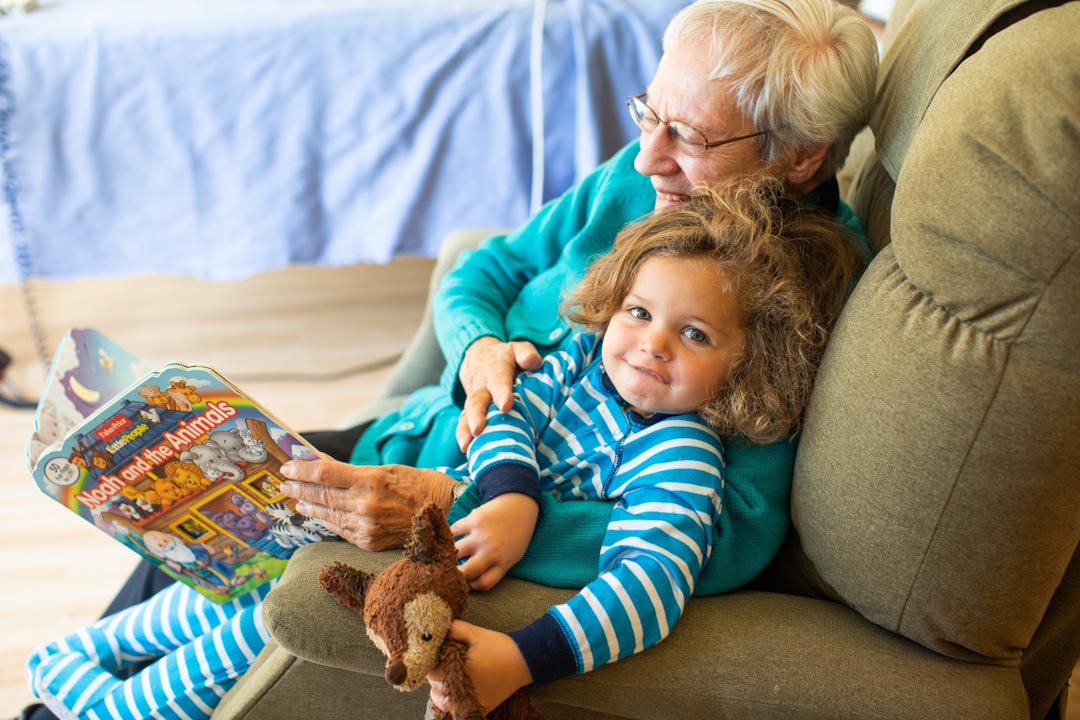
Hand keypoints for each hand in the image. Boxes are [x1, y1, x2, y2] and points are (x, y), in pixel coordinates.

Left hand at [279, 458, 455, 549]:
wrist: (444, 511)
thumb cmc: (416, 484)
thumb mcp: (385, 469)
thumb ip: (353, 473)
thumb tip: (323, 469)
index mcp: (370, 480)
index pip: (324, 474)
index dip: (302, 470)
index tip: (287, 467)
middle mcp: (365, 505)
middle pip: (321, 495)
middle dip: (299, 488)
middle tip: (284, 483)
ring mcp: (367, 526)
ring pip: (327, 515)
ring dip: (309, 507)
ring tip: (297, 500)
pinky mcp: (369, 542)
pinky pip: (340, 530)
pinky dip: (327, 521)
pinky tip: (318, 516)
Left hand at [428, 621, 531, 714]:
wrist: (522, 662)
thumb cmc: (499, 646)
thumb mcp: (476, 633)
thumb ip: (455, 629)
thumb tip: (438, 631)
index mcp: (458, 670)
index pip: (432, 671)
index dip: (432, 661)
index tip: (438, 654)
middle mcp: (462, 690)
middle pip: (434, 685)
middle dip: (436, 673)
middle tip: (444, 662)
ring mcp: (469, 701)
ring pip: (440, 700)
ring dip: (440, 688)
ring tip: (447, 676)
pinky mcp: (477, 707)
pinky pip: (454, 709)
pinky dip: (449, 701)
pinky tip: (453, 689)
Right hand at [452, 493, 538, 589]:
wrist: (519, 505)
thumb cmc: (515, 535)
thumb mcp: (512, 556)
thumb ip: (494, 568)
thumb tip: (468, 579)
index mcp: (503, 563)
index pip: (482, 584)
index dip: (472, 585)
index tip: (469, 579)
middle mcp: (492, 551)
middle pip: (466, 573)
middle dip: (456, 574)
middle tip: (452, 570)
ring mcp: (481, 535)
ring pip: (454, 552)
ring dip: (449, 553)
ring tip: (448, 553)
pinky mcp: (473, 520)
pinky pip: (453, 532)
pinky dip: (449, 535)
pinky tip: (452, 537)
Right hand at [456, 337, 540, 450]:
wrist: (478, 358)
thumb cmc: (506, 358)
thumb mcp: (516, 348)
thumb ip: (525, 353)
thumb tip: (533, 361)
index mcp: (495, 370)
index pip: (498, 380)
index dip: (501, 393)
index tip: (506, 406)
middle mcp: (481, 387)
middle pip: (477, 401)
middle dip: (477, 415)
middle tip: (478, 429)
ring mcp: (473, 401)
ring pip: (466, 415)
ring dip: (465, 430)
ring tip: (467, 445)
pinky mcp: (469, 412)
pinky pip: (463, 424)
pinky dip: (463, 436)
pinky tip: (466, 451)